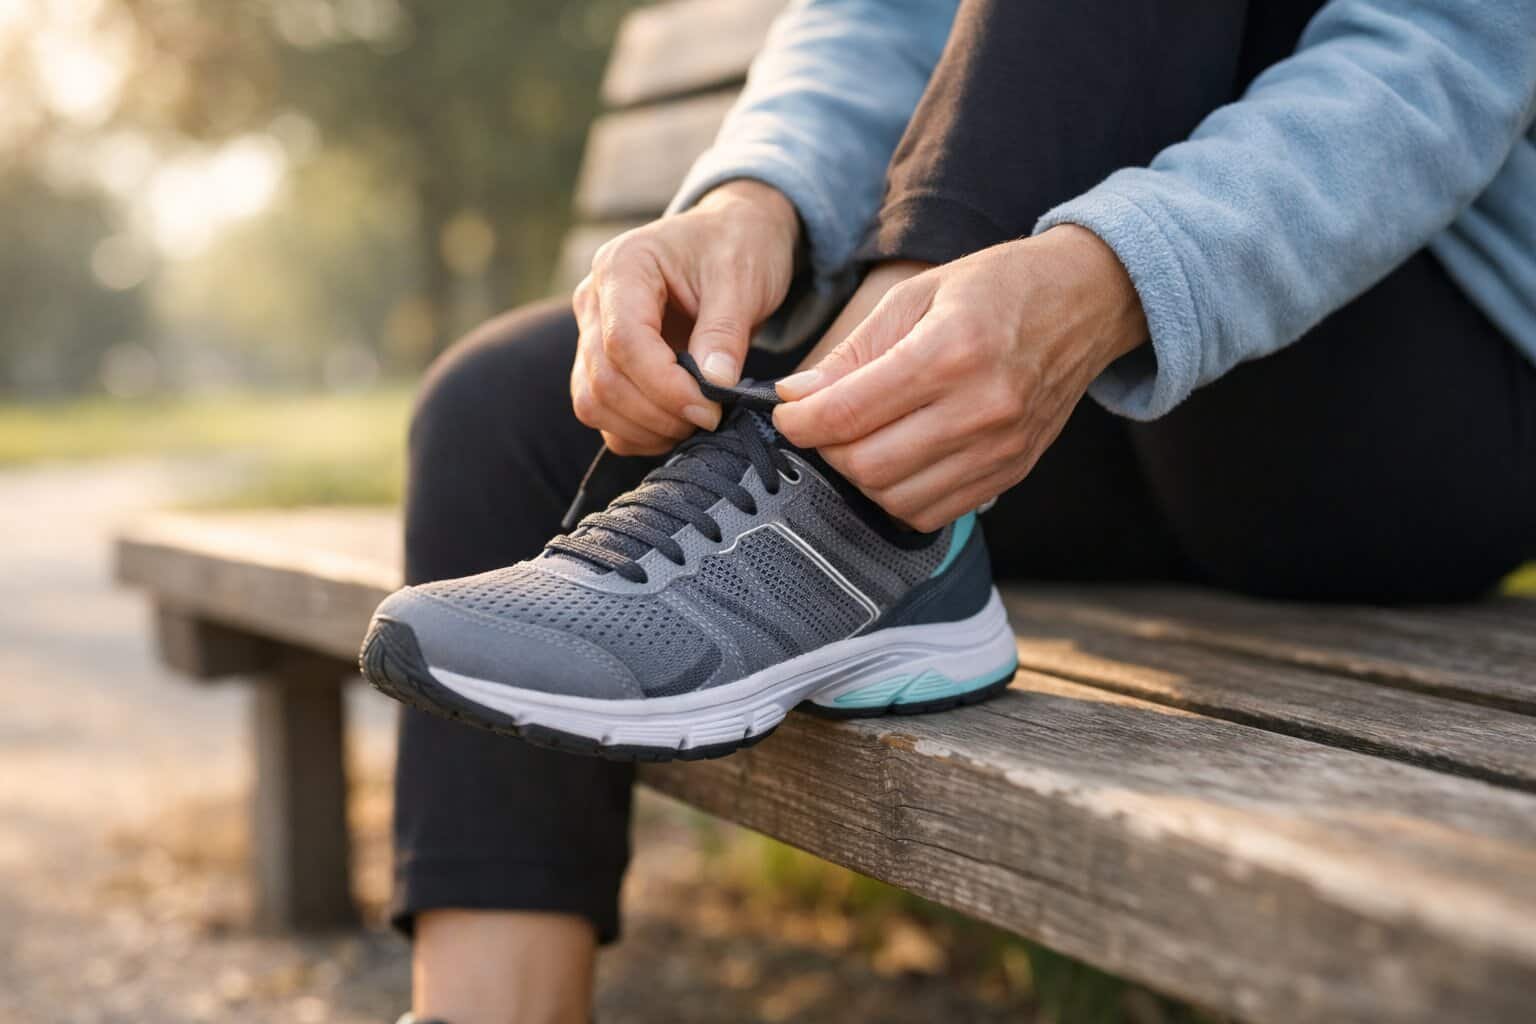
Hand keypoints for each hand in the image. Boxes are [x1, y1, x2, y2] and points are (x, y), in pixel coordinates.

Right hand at [571, 179, 799, 454]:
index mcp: (622, 266)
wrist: (731, 238)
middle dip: (658, 413)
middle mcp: (594, 300)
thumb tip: (714, 386)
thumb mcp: (742, 278)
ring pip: (593, 403)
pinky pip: (602, 413)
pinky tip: (678, 425)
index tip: (712, 408)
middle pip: (603, 379)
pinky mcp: (602, 363)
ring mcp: (591, 334)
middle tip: (711, 420)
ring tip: (696, 423)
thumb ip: (724, 332)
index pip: (623, 342)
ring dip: (644, 428)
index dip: (665, 386)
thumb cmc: (736, 246)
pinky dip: (637, 433)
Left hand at [773, 225, 1146, 530]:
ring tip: (860, 440)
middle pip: (867, 465)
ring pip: (895, 498)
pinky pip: (932, 512)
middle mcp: (981, 407)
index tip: (787, 413)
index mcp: (950, 352)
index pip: (848, 413)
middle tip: (822, 424)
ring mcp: (1001, 448)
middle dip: (827, 450)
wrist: (1083, 302)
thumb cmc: (994, 289)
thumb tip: (795, 396)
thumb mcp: (914, 296)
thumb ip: (852, 354)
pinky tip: (897, 460)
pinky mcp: (1011, 472)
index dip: (800, 421)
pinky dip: (898, 496)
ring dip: (861, 477)